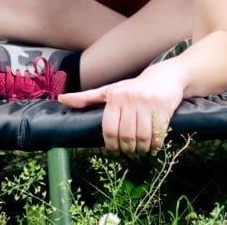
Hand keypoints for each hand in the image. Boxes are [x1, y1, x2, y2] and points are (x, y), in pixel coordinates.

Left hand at [58, 65, 183, 152]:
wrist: (165, 77)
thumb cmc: (134, 87)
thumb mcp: (110, 91)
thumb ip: (86, 97)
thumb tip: (61, 99)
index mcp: (115, 96)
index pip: (109, 129)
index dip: (111, 144)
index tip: (115, 149)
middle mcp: (130, 99)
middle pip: (126, 136)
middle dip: (127, 148)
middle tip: (129, 149)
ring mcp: (148, 104)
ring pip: (142, 138)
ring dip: (141, 149)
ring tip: (141, 148)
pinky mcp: (164, 109)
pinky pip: (157, 135)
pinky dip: (155, 145)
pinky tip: (153, 145)